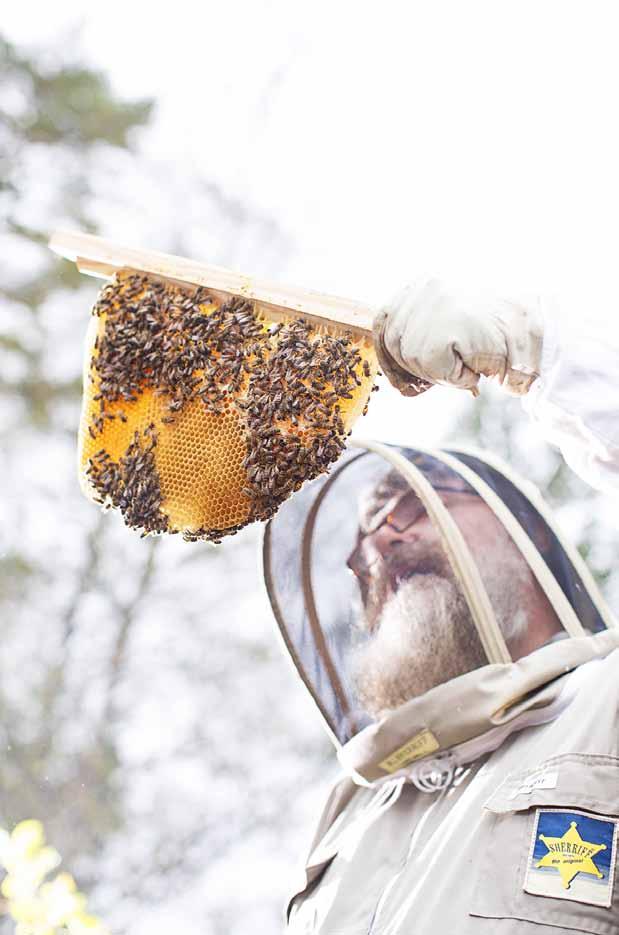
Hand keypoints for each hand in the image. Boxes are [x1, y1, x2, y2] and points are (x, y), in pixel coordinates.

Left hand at [373, 278, 544, 396]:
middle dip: (415, 368)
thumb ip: (424, 330)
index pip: (384, 320)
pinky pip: (434, 367)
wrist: (544, 330)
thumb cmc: (503, 331)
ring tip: (474, 358)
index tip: (401, 380)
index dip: (388, 355)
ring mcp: (436, 302)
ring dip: (443, 371)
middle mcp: (426, 285)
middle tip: (452, 371)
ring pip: (413, 358)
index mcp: (425, 280)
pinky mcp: (448, 324)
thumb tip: (395, 366)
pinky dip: (456, 376)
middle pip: (394, 341)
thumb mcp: (455, 320)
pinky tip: (478, 364)